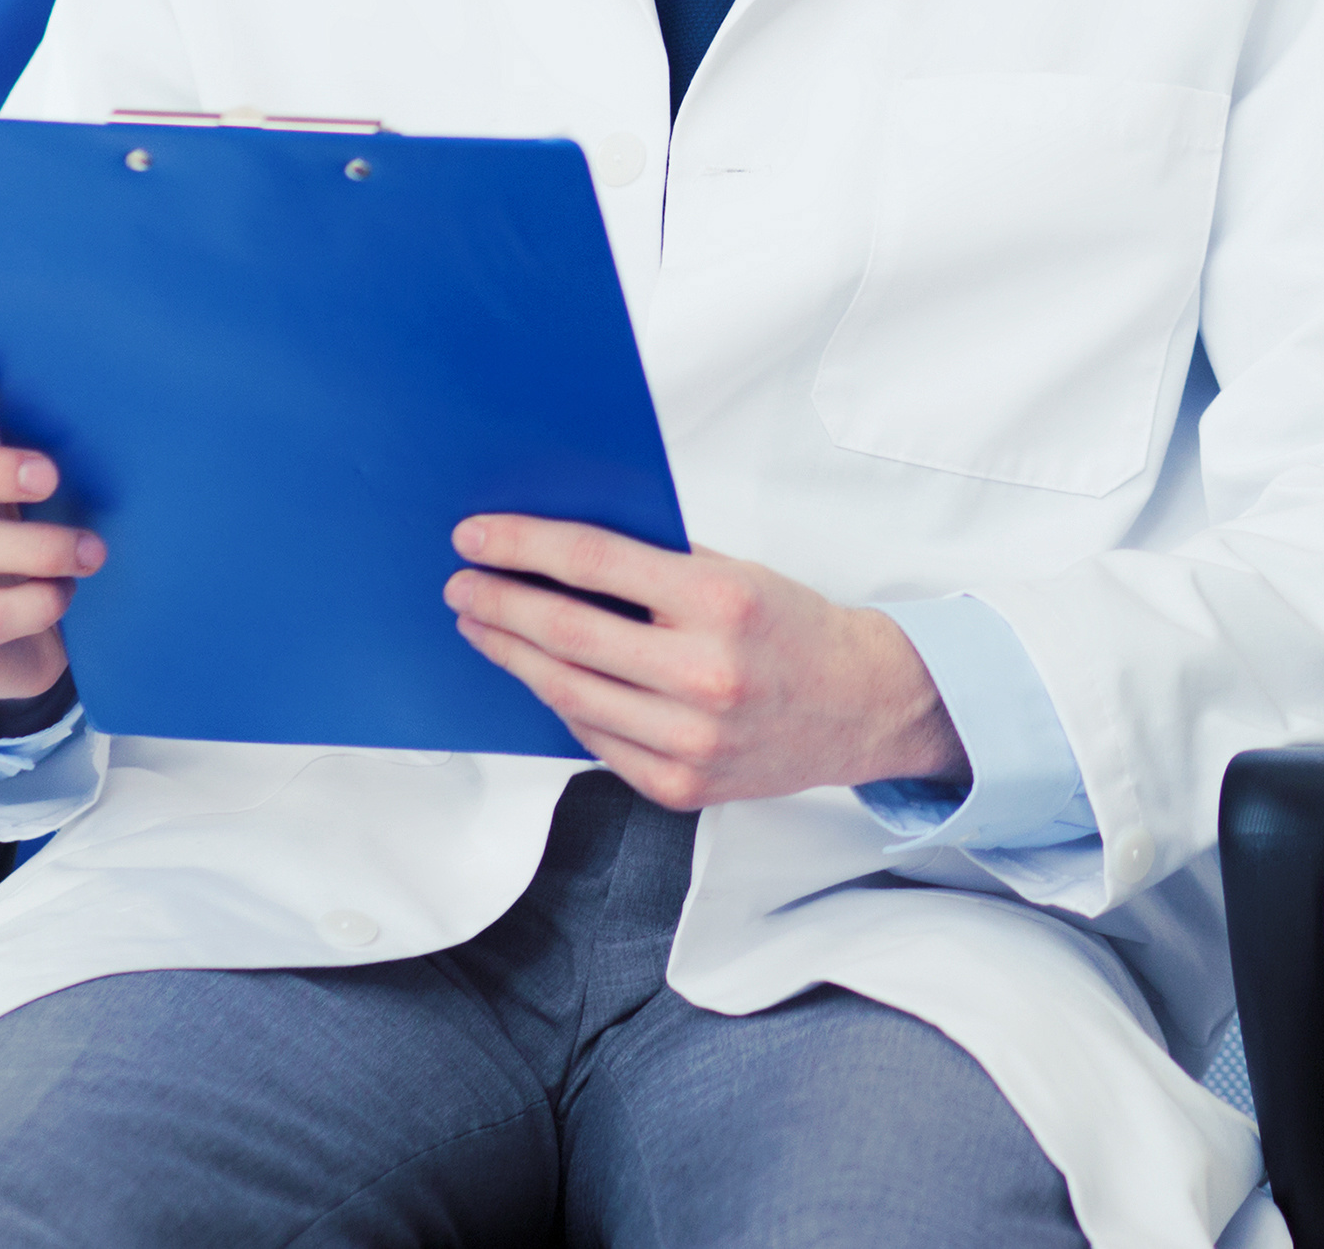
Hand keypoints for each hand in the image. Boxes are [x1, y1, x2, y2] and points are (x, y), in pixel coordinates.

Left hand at [447, 516, 959, 811]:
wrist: (859, 705)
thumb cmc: (795, 630)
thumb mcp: (738, 573)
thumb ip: (657, 566)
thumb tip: (558, 554)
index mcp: (724, 602)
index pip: (597, 563)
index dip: (525, 546)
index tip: (478, 537)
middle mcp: (707, 674)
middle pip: (569, 634)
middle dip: (501, 605)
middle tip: (463, 586)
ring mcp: (691, 740)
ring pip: (569, 693)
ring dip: (513, 656)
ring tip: (484, 628)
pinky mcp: (680, 785)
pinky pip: (594, 740)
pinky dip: (561, 703)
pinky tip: (540, 677)